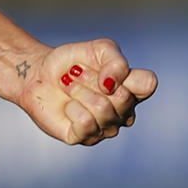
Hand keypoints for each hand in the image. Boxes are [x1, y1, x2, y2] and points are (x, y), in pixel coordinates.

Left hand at [15, 38, 155, 145]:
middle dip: (91, 80)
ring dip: (78, 91)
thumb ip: (116, 61)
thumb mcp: (98, 49)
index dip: (125, 73)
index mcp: (132, 90)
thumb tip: (112, 85)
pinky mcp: (85, 138)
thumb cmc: (71, 62)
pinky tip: (67, 106)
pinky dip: (72, 108)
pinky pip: (87, 124)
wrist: (38, 74)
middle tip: (75, 74)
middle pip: (121, 97)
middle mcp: (124, 112)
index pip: (148, 84)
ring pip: (102, 109)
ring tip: (68, 86)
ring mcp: (106, 127)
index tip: (103, 66)